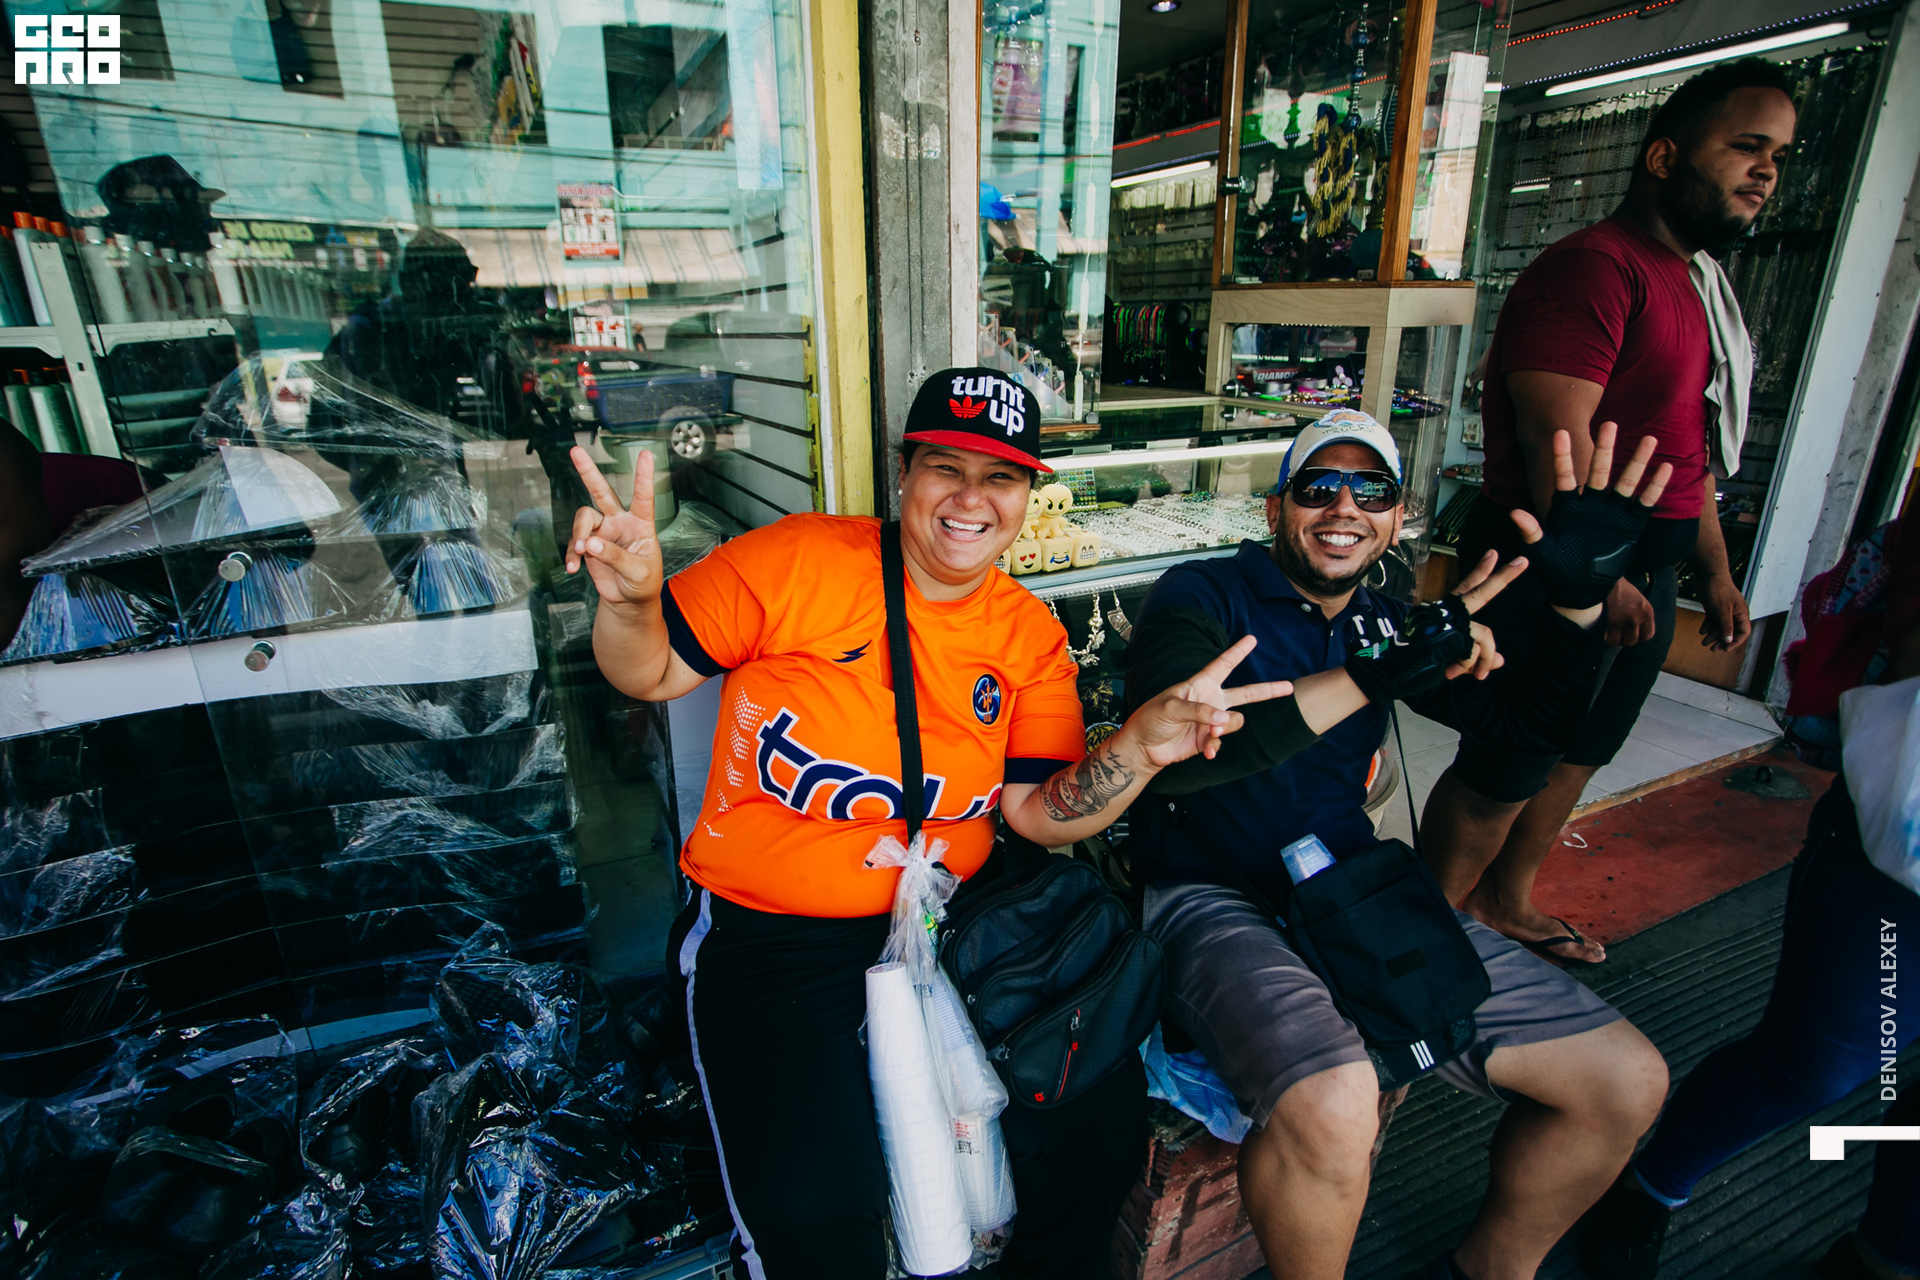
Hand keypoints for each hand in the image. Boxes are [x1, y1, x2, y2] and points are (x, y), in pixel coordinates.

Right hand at [566, 446, 664, 607]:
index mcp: (641, 525)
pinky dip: (571, 555)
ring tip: (580, 551)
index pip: (643, 497)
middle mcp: (620, 522)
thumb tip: (591, 544)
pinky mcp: (588, 545)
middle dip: (589, 472)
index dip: (644, 477)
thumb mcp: (638, 572)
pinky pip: (573, 543)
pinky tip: (573, 567)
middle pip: (603, 492)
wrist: (629, 600)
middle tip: (576, 451)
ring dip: (578, 533)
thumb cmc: (643, 583)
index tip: (645, 455)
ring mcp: (603, 532)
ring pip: (584, 518)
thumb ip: (616, 557)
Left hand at [1125, 635, 1293, 766]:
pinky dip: (1215, 746)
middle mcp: (1210, 700)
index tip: (1252, 638)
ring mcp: (1211, 721)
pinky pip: (1222, 741)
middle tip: (1289, 687)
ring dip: (1225, 728)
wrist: (1144, 746)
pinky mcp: (1208, 739)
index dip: (1237, 652)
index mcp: (1200, 684)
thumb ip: (1198, 711)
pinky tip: (1207, 752)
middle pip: (1246, 693)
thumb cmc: (1151, 718)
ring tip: (1210, 733)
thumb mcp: (1170, 707)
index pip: (1222, 665)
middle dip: (1268, 691)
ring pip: (1235, 721)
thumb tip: (1224, 718)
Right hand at [1339, 553, 1526, 704]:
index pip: (1465, 588)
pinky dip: (1470, 665)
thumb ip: (1475, 658)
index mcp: (1444, 614)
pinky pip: (1474, 649)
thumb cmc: (1411, 665)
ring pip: (1484, 634)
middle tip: (1523, 562)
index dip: (1480, 572)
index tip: (1493, 555)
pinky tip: (1454, 672)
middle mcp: (1446, 613)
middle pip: (1481, 593)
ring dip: (1485, 659)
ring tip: (1478, 675)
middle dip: (1503, 578)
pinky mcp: (1449, 633)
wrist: (1387, 670)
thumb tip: (1502, 661)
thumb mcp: (1449, 661)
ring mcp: (1448, 621)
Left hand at [1507, 422, 1671, 612]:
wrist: (1579, 588)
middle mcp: (1591, 504)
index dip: (1561, 456)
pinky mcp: (1630, 525)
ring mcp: (1612, 513)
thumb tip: (1515, 513)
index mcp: (1568, 506)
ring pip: (1626, 482)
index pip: (1564, 476)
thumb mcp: (1541, 549)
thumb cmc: (1556, 567)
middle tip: (1609, 425)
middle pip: (1599, 471)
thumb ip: (1531, 531)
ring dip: (1637, 461)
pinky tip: (1665, 468)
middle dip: (1604, 449)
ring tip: (1648, 439)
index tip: (1560, 433)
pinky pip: (1644, 503)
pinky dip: (1654, 487)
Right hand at [1604, 578, 1656, 646]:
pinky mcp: (1604, 623)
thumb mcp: (1634, 595)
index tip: (1629, 633)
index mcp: (1646, 610)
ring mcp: (1619, 621)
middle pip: (1630, 641)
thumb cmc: (1614, 583)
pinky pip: (1603, 639)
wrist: (1598, 574)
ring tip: (1603, 630)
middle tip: (1613, 631)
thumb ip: (1636, 611)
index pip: (1647, 635)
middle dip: (1621, 638)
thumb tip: (1631, 628)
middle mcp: (1635, 618)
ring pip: (1615, 642)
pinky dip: (1599, 637)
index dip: (1637, 636)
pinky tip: (1595, 630)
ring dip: (1608, 639)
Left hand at [1697, 572, 1750, 650]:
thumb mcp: (1722, 610)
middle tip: (1712, 649)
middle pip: (1730, 631)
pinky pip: (1713, 620)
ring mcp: (1724, 610)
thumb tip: (1728, 640)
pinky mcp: (1715, 607)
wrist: (1708, 573)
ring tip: (1703, 642)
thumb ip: (1726, 625)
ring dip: (1713, 635)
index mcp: (1741, 613)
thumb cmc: (1718, 590)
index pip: (1743, 632)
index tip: (1725, 648)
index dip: (1735, 641)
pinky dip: (1708, 626)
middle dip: (1721, 640)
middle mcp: (1734, 613)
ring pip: (1720, 627)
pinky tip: (1701, 631)